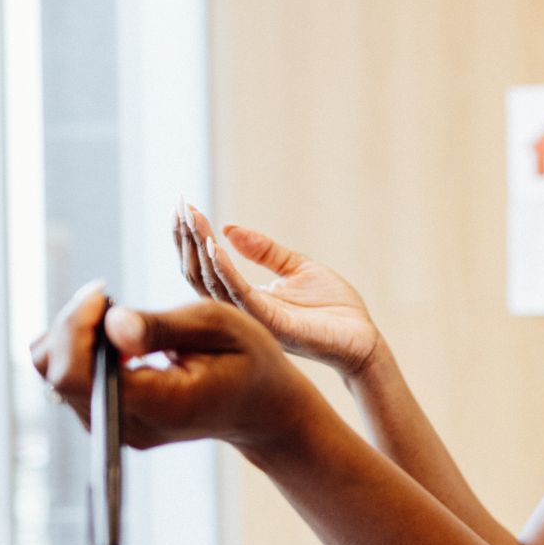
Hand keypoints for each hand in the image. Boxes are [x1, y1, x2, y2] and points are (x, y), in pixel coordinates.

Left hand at [27, 280, 318, 453]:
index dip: (73, 326)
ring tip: (113, 316)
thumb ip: (161, 326)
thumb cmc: (248, 361)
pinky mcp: (112, 419)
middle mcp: (128, 425)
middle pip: (56, 373)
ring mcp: (117, 427)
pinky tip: (114, 336)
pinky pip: (71, 381)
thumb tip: (111, 322)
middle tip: (108, 297)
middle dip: (71, 324)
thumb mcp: (219, 327)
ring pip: (56, 375)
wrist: (261, 407)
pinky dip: (81, 349)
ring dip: (74, 335)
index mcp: (157, 405)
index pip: (75, 375)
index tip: (102, 293)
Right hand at [177, 202, 383, 376]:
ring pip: (214, 285)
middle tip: (179, 207)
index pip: (206, 269)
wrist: (363, 338)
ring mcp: (255, 320)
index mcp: (246, 299)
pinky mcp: (274, 325)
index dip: (192, 239)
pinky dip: (225, 271)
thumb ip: (264, 251)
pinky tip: (214, 247)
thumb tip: (229, 228)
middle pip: (200, 276)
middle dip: (186, 240)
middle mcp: (243, 311)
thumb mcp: (297, 268)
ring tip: (192, 219)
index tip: (184, 206)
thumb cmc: (333, 307)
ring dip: (200, 250)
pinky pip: (242, 296)